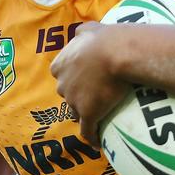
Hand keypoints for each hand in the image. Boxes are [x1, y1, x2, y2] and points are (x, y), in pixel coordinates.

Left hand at [50, 22, 128, 146]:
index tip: (82, 81)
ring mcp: (74, 101)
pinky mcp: (88, 114)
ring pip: (75, 113)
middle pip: (67, 95)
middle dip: (76, 97)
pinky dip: (92, 138)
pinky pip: (88, 131)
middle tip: (93, 96)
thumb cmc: (102, 39)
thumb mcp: (88, 30)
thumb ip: (80, 33)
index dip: (71, 79)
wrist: (114, 53)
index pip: (61, 76)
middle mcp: (63, 84)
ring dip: (83, 115)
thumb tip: (78, 33)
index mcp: (60, 65)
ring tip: (97, 117)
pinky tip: (97, 144)